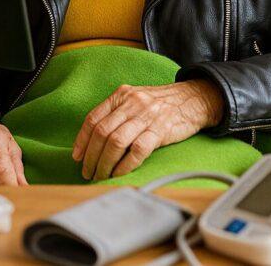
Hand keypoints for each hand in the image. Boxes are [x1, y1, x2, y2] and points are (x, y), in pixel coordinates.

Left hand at [73, 80, 223, 180]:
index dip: (82, 140)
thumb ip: (116, 113)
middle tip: (87, 172)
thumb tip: (93, 141)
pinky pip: (137, 151)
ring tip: (100, 176)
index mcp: (120, 95)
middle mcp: (131, 104)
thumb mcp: (134, 99)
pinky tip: (119, 174)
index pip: (93, 118)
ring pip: (116, 142)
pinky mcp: (160, 130)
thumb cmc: (160, 104)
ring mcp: (146, 116)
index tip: (77, 157)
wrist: (193, 100)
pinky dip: (125, 165)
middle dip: (91, 157)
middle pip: (102, 133)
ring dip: (104, 163)